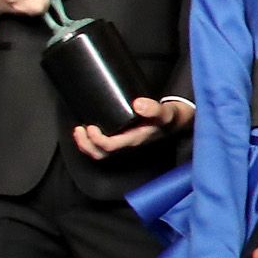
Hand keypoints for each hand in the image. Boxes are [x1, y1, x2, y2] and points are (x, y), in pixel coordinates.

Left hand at [74, 96, 191, 158]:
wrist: (177, 121)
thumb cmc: (170, 118)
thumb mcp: (166, 112)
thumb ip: (154, 109)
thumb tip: (138, 104)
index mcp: (134, 139)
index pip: (110, 147)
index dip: (97, 139)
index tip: (92, 126)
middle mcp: (127, 143)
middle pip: (101, 154)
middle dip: (86, 145)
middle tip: (80, 129)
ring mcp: (123, 142)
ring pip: (100, 152)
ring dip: (86, 145)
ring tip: (79, 130)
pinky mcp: (122, 137)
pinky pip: (103, 146)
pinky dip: (91, 141)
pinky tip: (87, 129)